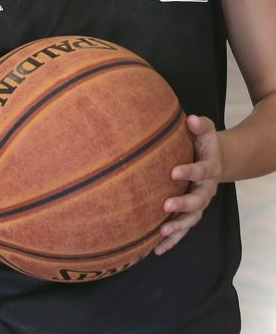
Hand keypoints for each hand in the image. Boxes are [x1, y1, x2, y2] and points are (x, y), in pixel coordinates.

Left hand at [154, 115, 221, 254]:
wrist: (213, 159)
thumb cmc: (203, 141)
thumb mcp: (205, 129)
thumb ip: (200, 125)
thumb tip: (192, 119)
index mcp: (209, 168)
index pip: (201, 170)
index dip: (189, 172)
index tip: (173, 172)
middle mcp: (206, 189)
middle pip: (198, 201)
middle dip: (183, 204)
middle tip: (166, 206)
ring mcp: (199, 204)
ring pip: (191, 220)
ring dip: (177, 228)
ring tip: (162, 233)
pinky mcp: (189, 213)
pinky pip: (182, 230)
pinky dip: (171, 241)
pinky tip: (156, 250)